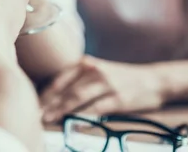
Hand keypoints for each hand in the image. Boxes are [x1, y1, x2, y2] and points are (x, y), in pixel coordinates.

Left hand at [40, 56, 163, 122]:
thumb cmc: (120, 78)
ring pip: (78, 99)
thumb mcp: (97, 71)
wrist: (153, 79)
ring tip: (48, 120)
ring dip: (60, 111)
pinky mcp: (118, 98)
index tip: (33, 104)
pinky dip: (82, 117)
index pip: (59, 79)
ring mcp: (106, 84)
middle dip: (49, 104)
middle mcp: (94, 71)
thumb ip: (78, 80)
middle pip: (66, 90)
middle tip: (36, 115)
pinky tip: (72, 124)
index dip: (45, 93)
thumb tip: (53, 98)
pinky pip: (96, 109)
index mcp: (85, 63)